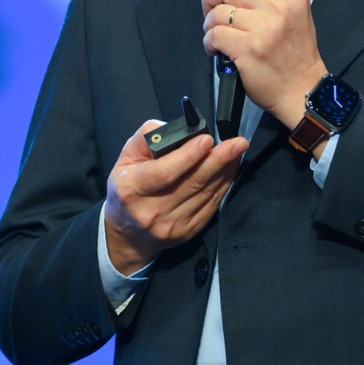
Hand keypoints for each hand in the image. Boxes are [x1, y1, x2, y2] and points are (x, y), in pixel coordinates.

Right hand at [104, 121, 248, 275]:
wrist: (128, 234)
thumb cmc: (127, 187)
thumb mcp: (126, 157)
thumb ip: (148, 137)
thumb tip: (179, 130)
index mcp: (132, 189)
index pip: (164, 172)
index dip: (187, 156)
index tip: (206, 140)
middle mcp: (152, 211)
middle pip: (191, 183)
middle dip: (217, 160)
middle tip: (237, 143)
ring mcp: (172, 225)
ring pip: (206, 193)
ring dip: (225, 170)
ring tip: (238, 150)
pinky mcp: (188, 231)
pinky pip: (212, 204)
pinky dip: (224, 184)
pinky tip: (231, 168)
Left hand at [202, 0, 325, 128]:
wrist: (303, 90)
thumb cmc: (296, 53)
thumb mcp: (295, 13)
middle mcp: (278, 7)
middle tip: (211, 10)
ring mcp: (263, 28)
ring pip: (218, 11)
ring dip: (209, 23)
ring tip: (217, 34)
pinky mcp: (248, 49)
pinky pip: (215, 34)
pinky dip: (209, 42)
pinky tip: (216, 49)